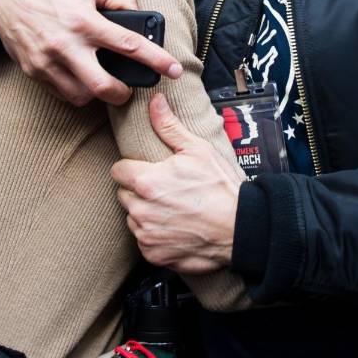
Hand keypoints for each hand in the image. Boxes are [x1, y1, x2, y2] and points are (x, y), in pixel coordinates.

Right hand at [0, 0, 181, 104]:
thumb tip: (140, 16)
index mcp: (84, 21)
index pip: (129, 44)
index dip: (157, 60)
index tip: (175, 71)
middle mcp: (66, 44)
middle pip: (104, 86)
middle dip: (123, 95)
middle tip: (128, 90)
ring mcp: (47, 61)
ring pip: (82, 97)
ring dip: (97, 95)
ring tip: (101, 80)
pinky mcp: (33, 72)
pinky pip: (62, 94)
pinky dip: (76, 91)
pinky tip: (80, 77)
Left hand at [111, 95, 241, 273]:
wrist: (240, 229)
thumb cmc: (221, 188)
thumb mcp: (198, 150)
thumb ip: (169, 126)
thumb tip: (154, 102)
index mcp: (147, 181)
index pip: (118, 171)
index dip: (132, 168)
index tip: (146, 170)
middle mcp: (141, 210)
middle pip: (123, 195)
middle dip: (138, 191)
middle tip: (163, 189)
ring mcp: (147, 235)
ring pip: (132, 218)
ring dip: (145, 213)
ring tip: (172, 209)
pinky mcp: (154, 255)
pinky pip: (144, 241)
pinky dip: (155, 236)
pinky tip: (175, 227)